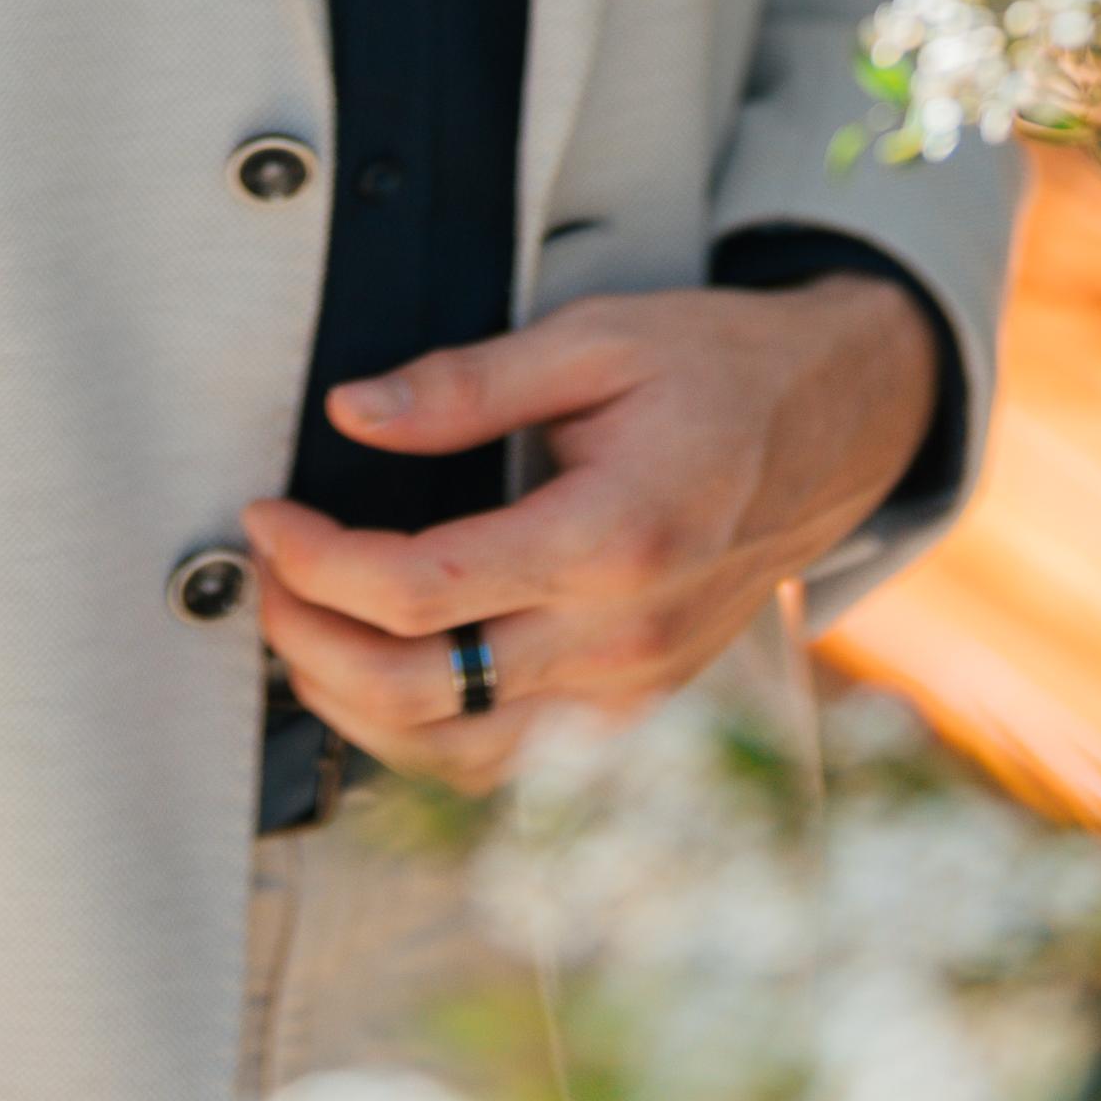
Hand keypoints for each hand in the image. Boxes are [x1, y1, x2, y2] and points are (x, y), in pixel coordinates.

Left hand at [239, 277, 942, 796]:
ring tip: (300, 631)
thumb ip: (467, 382)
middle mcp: (622, 639)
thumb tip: (354, 412)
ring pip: (454, 755)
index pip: (420, 593)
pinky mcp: (631, 712)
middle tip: (263, 578)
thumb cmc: (720, 373)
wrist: (837, 429)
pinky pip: (503, 761)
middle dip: (308, 642)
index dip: (314, 563)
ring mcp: (631, 693)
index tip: (267, 518)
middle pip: (418, 693)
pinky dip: (420, 735)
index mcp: (612, 539)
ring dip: (352, 706)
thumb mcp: (595, 339)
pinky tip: (377, 676)